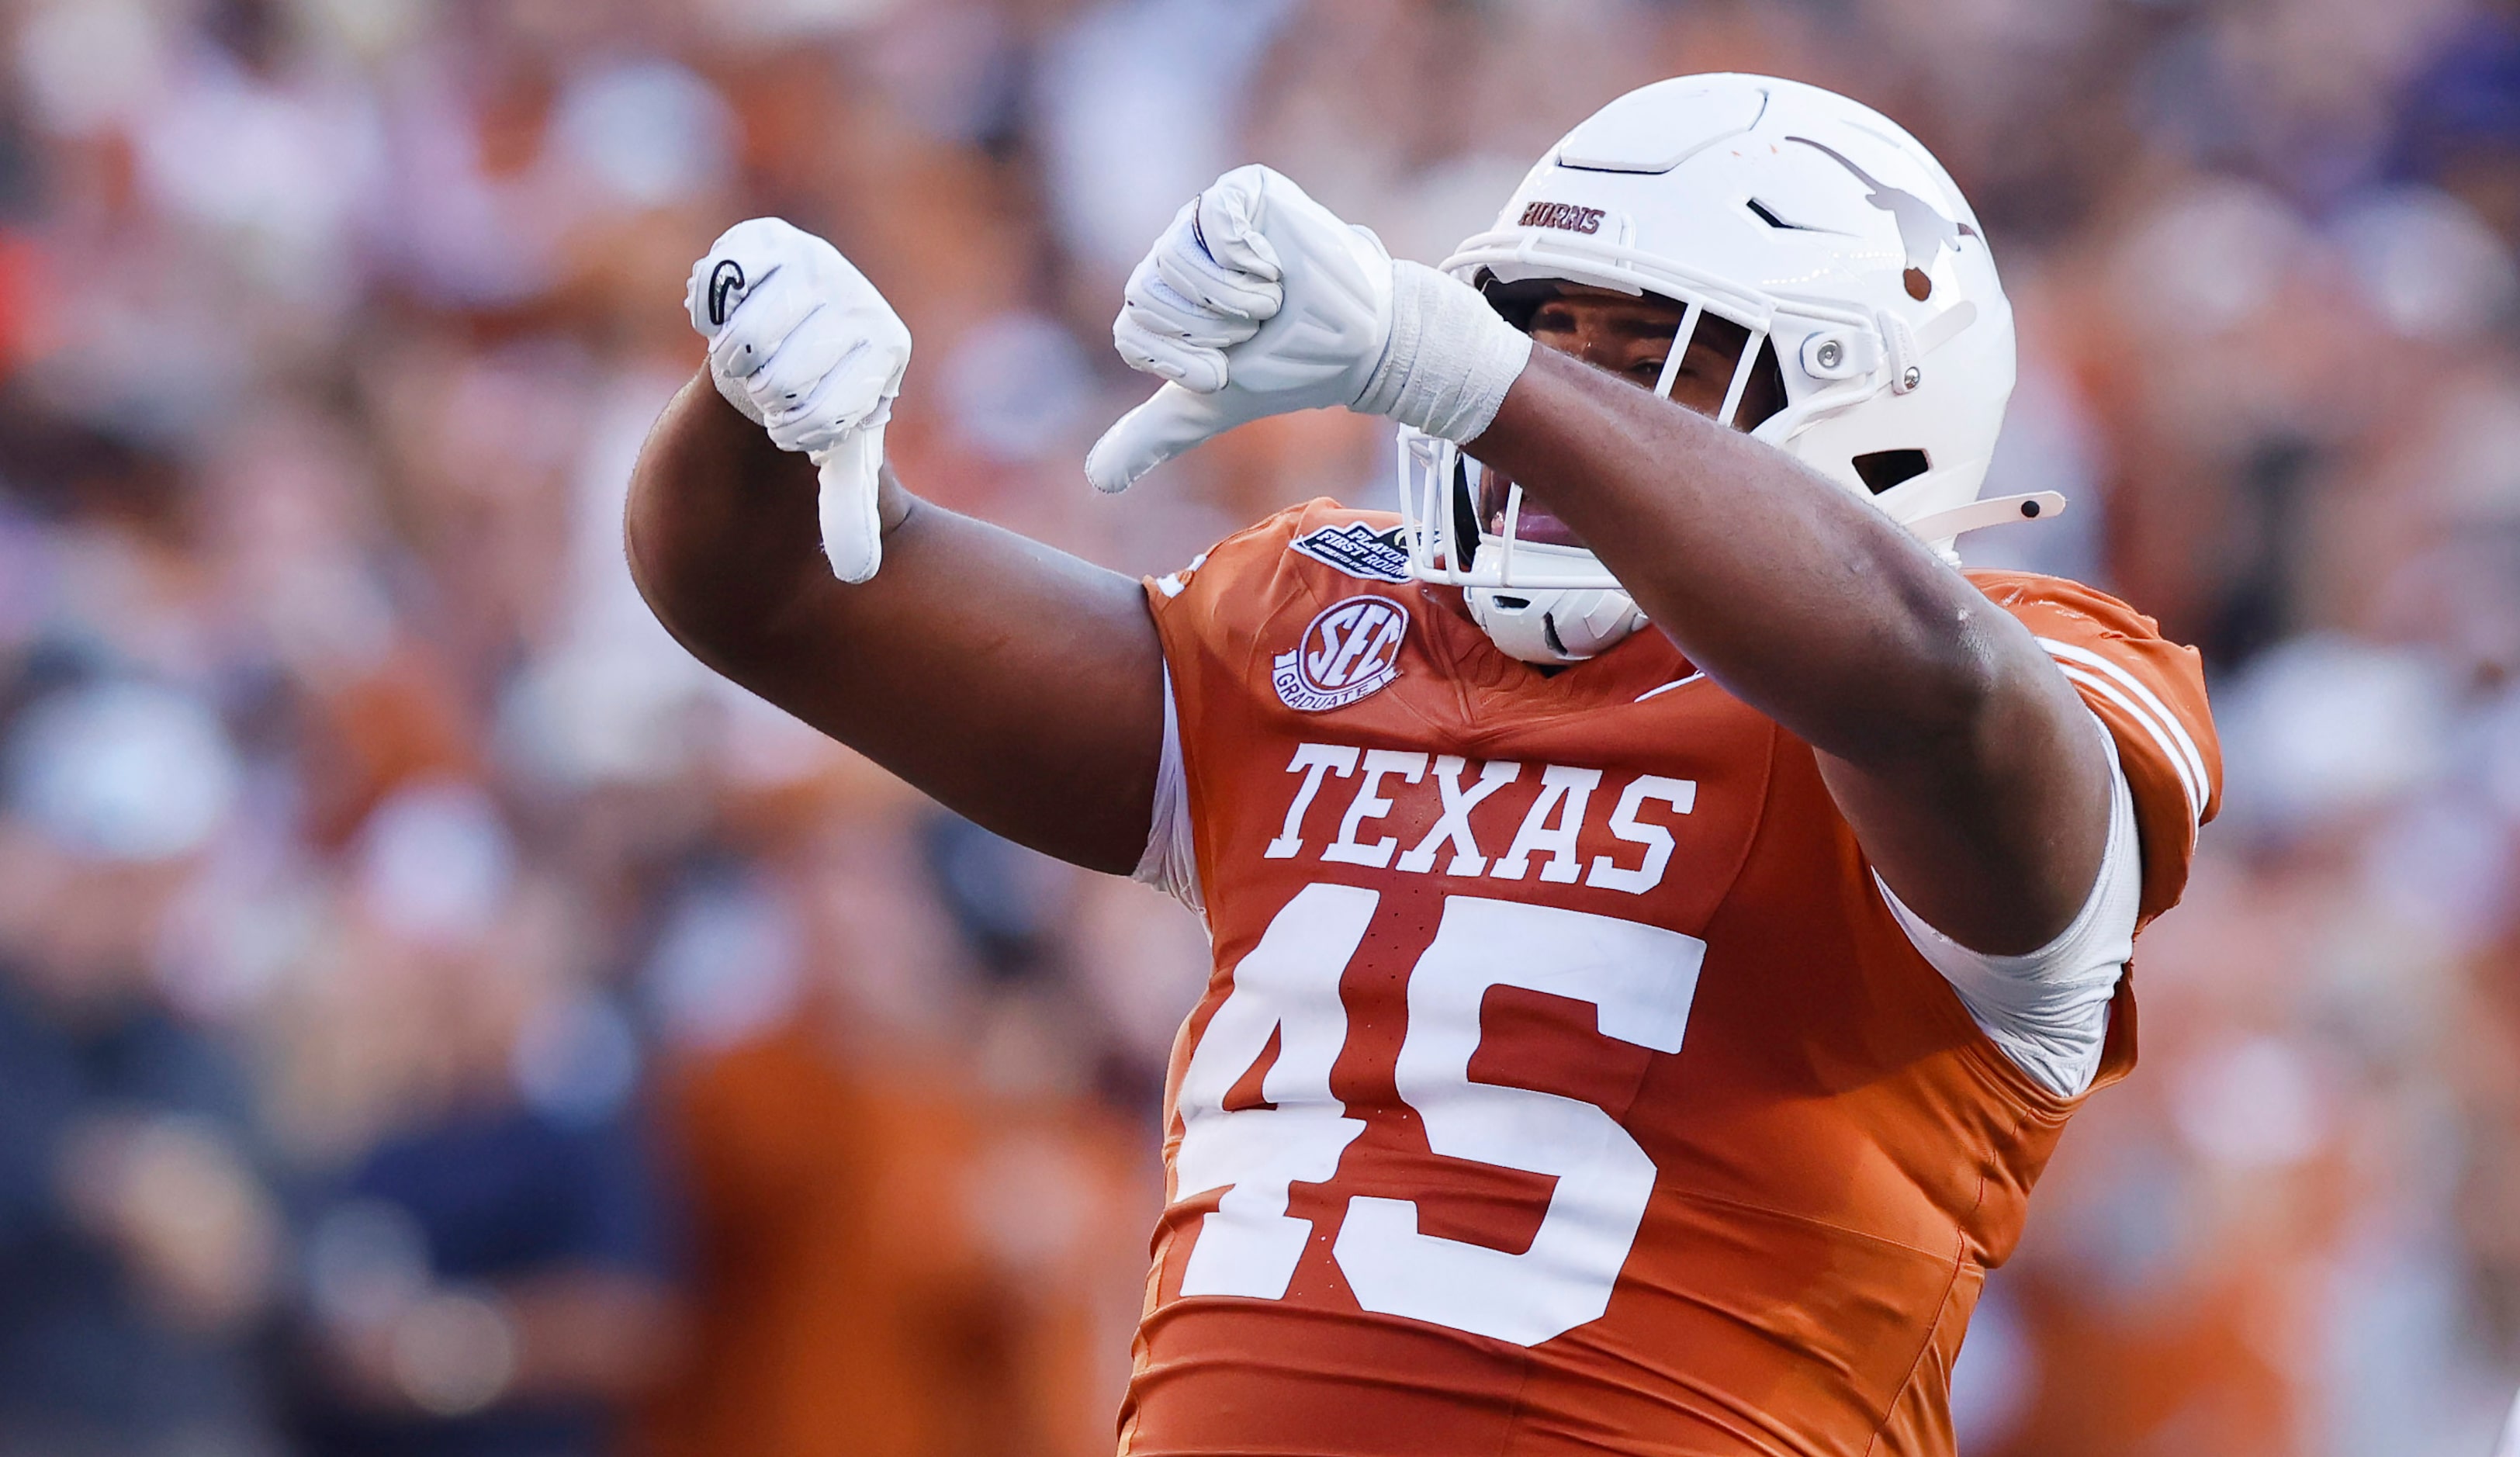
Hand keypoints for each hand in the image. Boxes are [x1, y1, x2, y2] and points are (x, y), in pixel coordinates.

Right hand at [686, 219, 910, 582]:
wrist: (795, 340)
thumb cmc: (819, 404)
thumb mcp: (838, 459)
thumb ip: (847, 511)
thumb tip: (857, 577)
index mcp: (889, 349)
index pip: (822, 414)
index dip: (794, 431)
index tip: (798, 425)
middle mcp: (860, 297)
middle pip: (780, 375)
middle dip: (763, 398)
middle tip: (770, 391)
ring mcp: (816, 262)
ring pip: (749, 334)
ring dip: (735, 361)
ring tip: (751, 361)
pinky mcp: (768, 239)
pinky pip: (721, 281)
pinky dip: (709, 308)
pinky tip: (723, 315)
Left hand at [1087, 166, 1531, 493]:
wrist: (1357, 341)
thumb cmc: (1287, 367)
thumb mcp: (1212, 404)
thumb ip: (1153, 433)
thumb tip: (1096, 481)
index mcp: (1157, 302)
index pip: (1132, 333)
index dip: (1181, 360)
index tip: (1225, 369)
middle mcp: (1172, 256)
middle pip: (1146, 295)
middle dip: (1208, 330)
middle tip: (1252, 331)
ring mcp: (1202, 220)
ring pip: (1175, 259)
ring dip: (1233, 298)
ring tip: (1270, 300)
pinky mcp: (1239, 191)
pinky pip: (1213, 218)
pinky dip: (1247, 256)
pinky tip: (1274, 264)